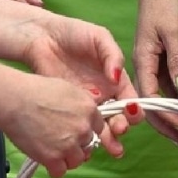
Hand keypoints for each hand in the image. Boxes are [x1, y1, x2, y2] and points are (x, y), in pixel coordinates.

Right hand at [0, 74, 115, 177]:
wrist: (14, 101)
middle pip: (87, 145)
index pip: (98, 128)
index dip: (85, 131)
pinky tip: (45, 158)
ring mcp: (69, 145)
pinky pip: (60, 172)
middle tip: (59, 139)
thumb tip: (84, 114)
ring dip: (65, 158)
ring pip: (76, 161)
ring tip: (51, 149)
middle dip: (75, 144)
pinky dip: (53, 168)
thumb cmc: (35, 90)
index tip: (76, 132)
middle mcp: (83, 128)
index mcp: (89, 109)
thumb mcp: (67, 89)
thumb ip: (80, 104)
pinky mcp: (54, 158)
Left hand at [22, 13, 140, 139]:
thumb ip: (112, 55)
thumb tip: (117, 78)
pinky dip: (86, 135)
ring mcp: (86, 103)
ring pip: (101, 126)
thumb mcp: (99, 37)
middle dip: (122, 126)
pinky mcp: (69, 108)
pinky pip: (81, 125)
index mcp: (115, 78)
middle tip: (118, 129)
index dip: (135, 109)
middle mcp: (104, 94)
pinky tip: (87, 140)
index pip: (131, 99)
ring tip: (109, 144)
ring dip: (108, 137)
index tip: (132, 113)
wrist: (41, 38)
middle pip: (119, 117)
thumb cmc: (73, 33)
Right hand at [133, 0, 177, 142]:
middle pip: (149, 100)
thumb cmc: (164, 3)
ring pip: (156, 93)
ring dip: (168, 111)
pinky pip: (162, 82)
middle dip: (163, 120)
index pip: (149, 96)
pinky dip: (172, 96)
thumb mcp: (173, 32)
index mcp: (141, 59)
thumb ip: (177, 61)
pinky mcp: (157, 55)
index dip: (163, 114)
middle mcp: (142, 63)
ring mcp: (149, 60)